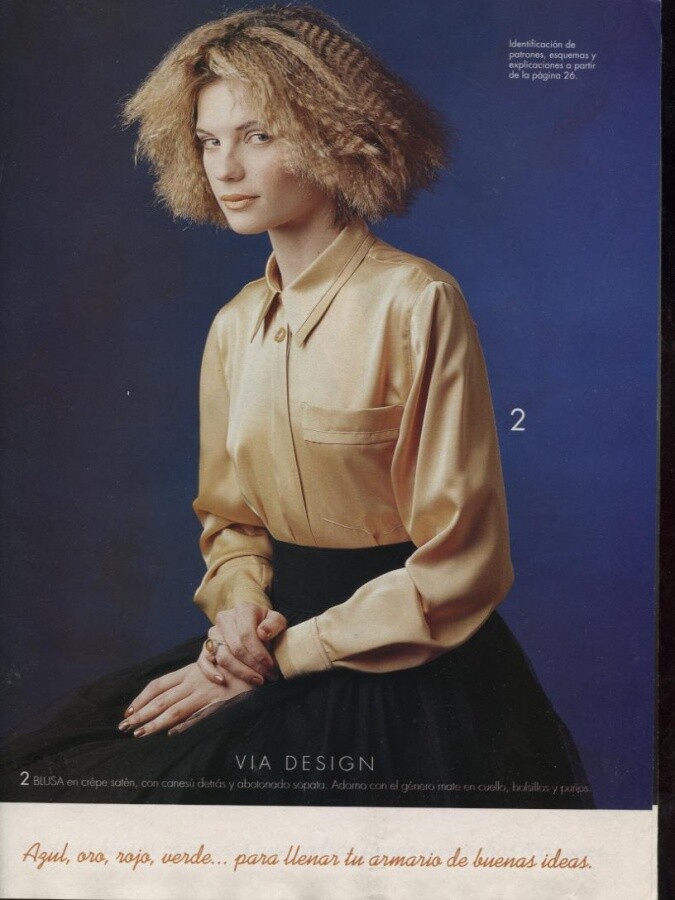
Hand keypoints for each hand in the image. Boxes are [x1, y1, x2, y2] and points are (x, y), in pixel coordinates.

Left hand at [118, 662, 252, 737]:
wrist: (260, 662)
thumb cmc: (235, 664)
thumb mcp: (211, 664)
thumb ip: (194, 675)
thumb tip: (174, 688)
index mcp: (190, 671)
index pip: (159, 684)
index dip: (142, 697)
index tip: (129, 709)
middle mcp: (194, 681)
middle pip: (161, 699)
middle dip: (140, 713)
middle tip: (123, 726)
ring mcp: (206, 693)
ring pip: (174, 710)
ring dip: (154, 723)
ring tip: (138, 734)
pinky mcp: (220, 703)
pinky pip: (199, 715)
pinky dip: (185, 724)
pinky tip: (171, 733)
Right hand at [198, 602, 286, 687]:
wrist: (254, 625)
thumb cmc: (267, 625)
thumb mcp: (277, 621)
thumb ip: (273, 624)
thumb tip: (263, 633)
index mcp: (243, 609)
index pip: (246, 634)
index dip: (258, 653)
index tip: (269, 665)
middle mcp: (225, 618)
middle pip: (235, 647)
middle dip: (252, 665)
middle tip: (265, 676)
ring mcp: (213, 632)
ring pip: (222, 656)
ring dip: (239, 671)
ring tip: (256, 680)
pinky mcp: (206, 646)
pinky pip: (203, 661)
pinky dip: (210, 672)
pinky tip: (222, 680)